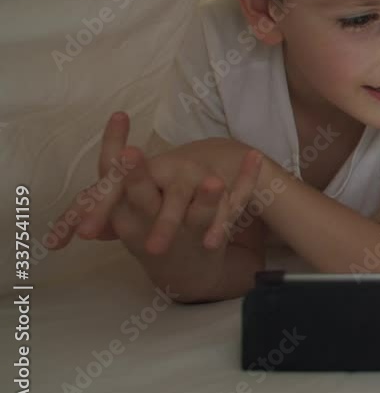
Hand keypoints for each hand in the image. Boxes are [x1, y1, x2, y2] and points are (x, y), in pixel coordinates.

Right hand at [46, 113, 262, 254]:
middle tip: (133, 152)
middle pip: (146, 202)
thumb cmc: (148, 231)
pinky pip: (234, 208)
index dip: (111, 150)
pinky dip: (247, 181)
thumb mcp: (126, 207)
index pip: (111, 181)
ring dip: (204, 197)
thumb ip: (121, 172)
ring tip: (212, 181)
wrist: (181, 275)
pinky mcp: (214, 235)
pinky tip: (255, 157)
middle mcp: (151, 223)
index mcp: (126, 214)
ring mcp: (186, 232)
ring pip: (195, 216)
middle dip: (138, 177)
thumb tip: (117, 117)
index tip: (117, 117)